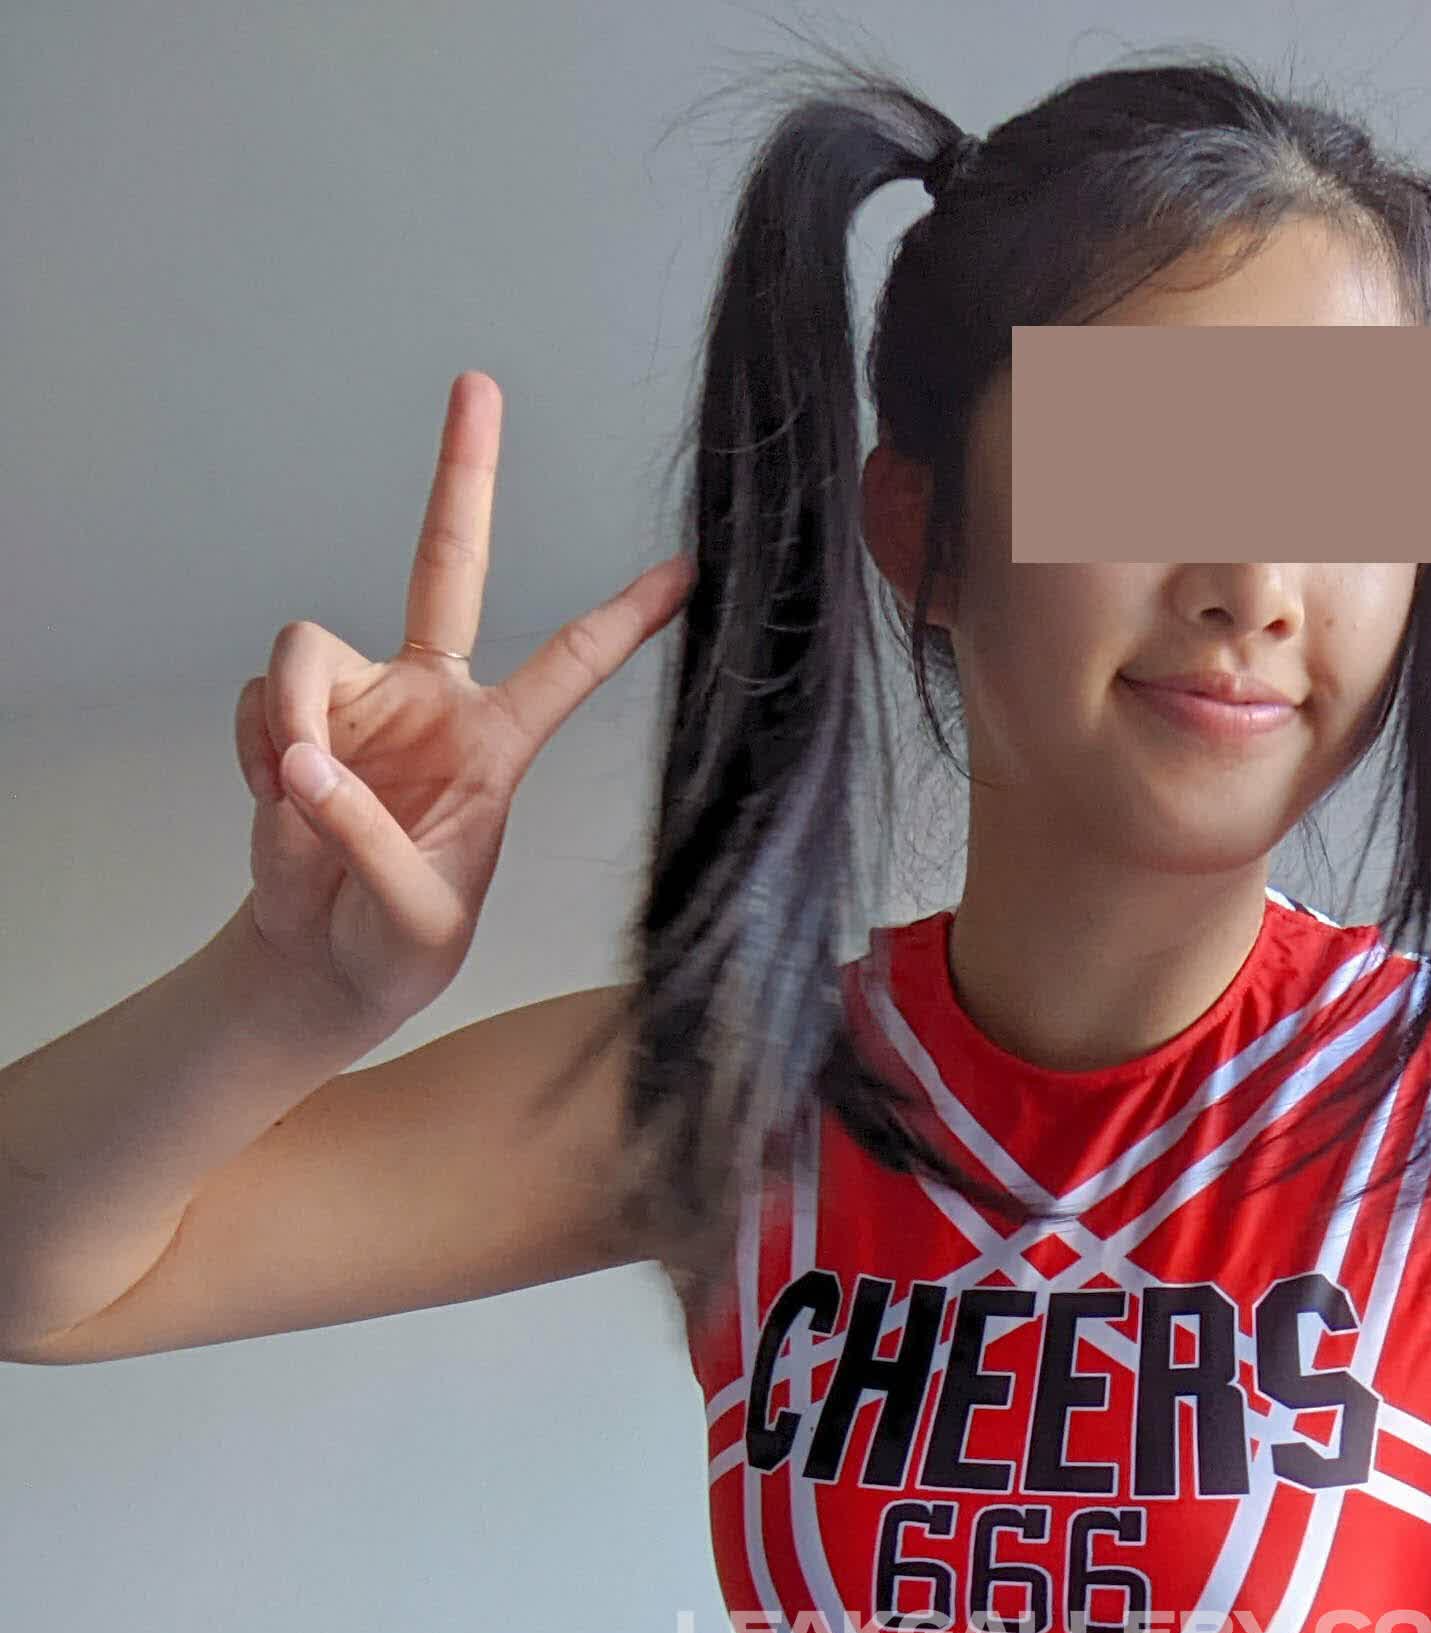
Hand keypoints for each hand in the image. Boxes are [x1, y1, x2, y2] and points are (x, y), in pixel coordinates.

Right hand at [235, 370, 694, 1033]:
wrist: (323, 962)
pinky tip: (276, 801)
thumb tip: (306, 765)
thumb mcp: (413, 915)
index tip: (686, 570)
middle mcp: (429, 699)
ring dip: (286, 718)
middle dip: (462, 475)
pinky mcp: (294, 712)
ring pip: (306, 650)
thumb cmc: (395, 944)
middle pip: (446, 563)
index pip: (568, 668)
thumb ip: (367, 840)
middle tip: (478, 385)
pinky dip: (256, 752)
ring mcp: (359, 699)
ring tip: (292, 796)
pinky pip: (261, 701)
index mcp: (494, 745)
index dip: (624, 620)